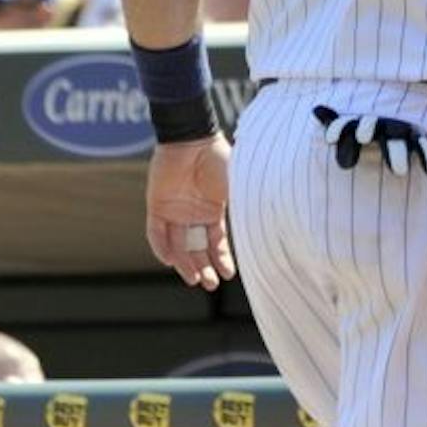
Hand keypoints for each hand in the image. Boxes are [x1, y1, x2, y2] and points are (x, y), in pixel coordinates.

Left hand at [144, 135, 236, 289]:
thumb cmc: (220, 160)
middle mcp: (194, 215)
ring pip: (178, 245)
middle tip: (210, 285)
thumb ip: (246, 207)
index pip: (217, 242)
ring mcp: (175, 212)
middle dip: (204, 268)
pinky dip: (162, 246)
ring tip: (194, 279)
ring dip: (185, 263)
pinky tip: (171, 261)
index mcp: (214, 211)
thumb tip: (269, 227)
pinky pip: (156, 232)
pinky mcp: (157, 206)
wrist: (194, 140)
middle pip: (197, 249)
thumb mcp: (239, 187)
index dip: (223, 259)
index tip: (230, 275)